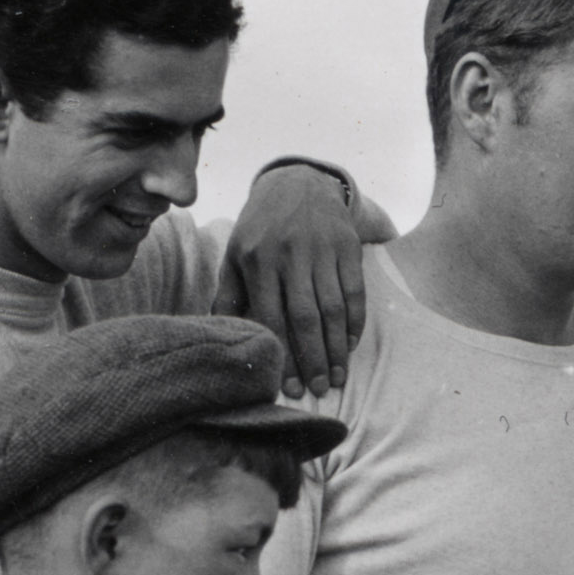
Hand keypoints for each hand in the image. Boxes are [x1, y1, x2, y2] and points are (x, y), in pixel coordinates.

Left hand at [218, 163, 371, 396]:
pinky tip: (350, 344)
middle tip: (320, 390)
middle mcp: (288, 255)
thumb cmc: (261, 229)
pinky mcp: (347, 246)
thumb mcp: (235, 255)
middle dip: (313, 359)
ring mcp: (321, 250)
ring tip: (338, 377)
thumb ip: (228, 294)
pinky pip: (355, 292)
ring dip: (337, 347)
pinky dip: (355, 321)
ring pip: (332, 308)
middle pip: (305, 318)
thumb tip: (218, 335)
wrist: (298, 184)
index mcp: (256, 260)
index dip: (282, 355)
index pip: (270, 317)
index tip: (290, 387)